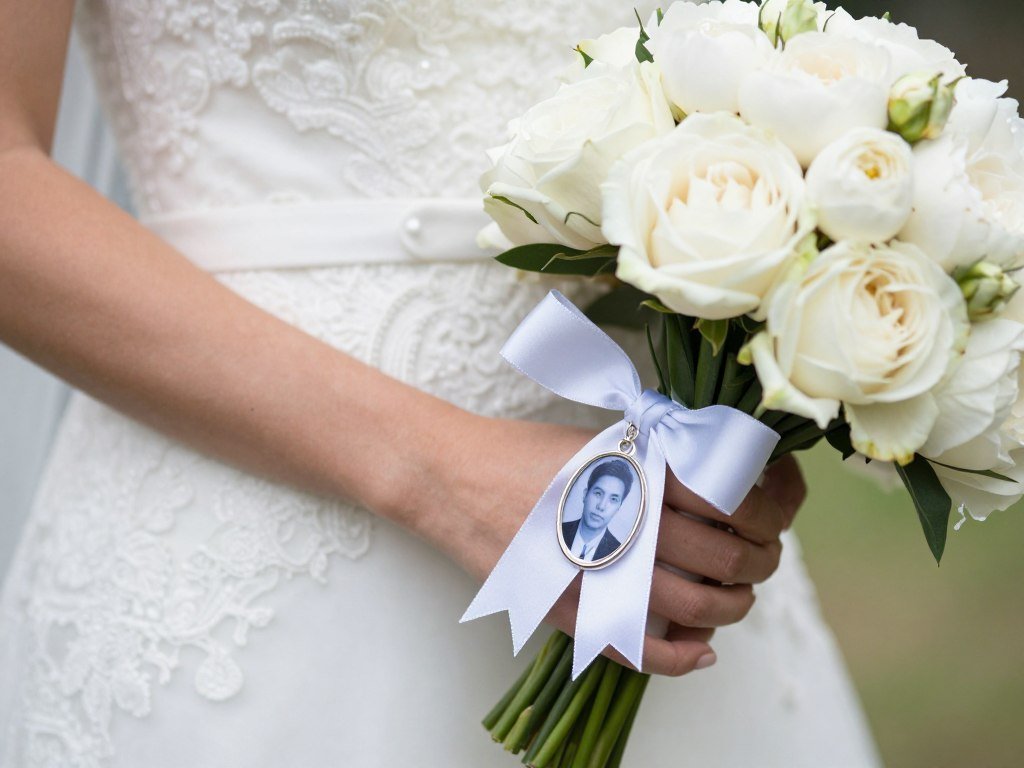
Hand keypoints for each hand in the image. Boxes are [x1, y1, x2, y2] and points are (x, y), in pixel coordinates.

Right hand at [419, 413, 805, 677]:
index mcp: (640, 471)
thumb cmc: (528, 452)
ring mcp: (600, 572)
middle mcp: (627, 522)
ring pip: (698, 608)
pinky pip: (641, 653)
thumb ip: (665, 458)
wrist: (454, 477)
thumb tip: (731, 479)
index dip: (776, 507)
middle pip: (728, 557)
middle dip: (763, 560)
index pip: (737, 498)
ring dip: (734, 607)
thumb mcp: (606, 438)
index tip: (779, 506)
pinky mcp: (572, 611)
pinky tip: (702, 650)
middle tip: (763, 555)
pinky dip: (683, 660)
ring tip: (736, 596)